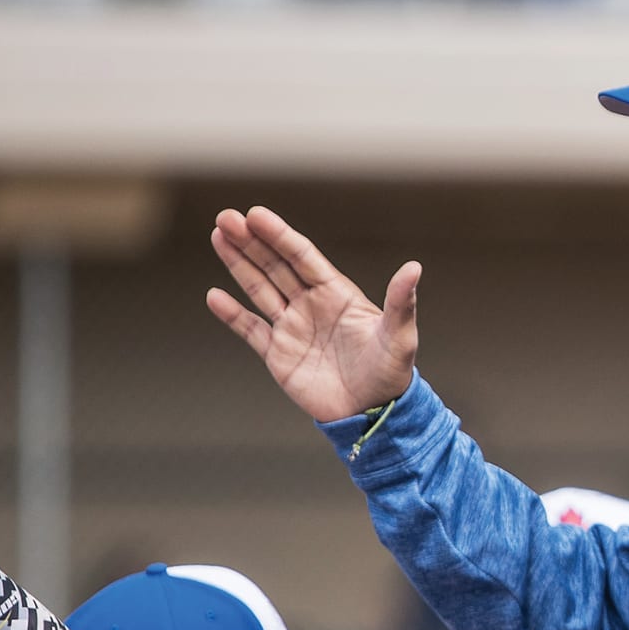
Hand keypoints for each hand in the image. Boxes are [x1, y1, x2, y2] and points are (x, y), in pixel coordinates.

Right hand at [206, 206, 419, 423]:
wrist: (373, 414)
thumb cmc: (391, 373)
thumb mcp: (400, 336)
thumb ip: (401, 302)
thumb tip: (414, 267)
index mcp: (336, 293)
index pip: (301, 256)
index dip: (278, 235)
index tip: (255, 215)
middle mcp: (311, 304)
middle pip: (275, 265)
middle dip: (250, 241)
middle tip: (225, 217)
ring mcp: (292, 328)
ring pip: (259, 289)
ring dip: (238, 264)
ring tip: (218, 236)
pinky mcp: (279, 356)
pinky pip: (251, 330)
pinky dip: (232, 314)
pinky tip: (214, 295)